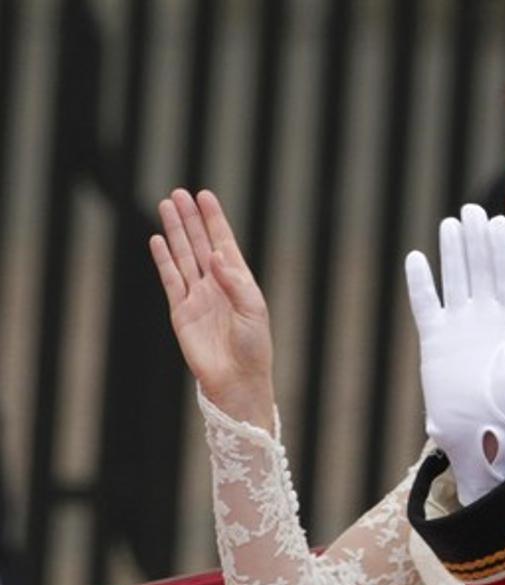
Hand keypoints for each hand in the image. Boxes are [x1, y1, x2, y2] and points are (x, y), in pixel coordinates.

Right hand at [149, 189, 274, 429]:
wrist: (236, 379)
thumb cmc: (254, 347)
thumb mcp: (253, 310)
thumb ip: (234, 281)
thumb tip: (216, 254)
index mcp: (239, 281)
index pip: (224, 242)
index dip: (214, 219)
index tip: (205, 196)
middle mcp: (217, 284)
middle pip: (200, 244)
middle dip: (190, 219)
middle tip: (178, 193)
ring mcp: (197, 296)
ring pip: (183, 256)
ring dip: (175, 232)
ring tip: (166, 206)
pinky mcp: (181, 311)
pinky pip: (170, 279)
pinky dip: (164, 259)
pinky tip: (158, 239)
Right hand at [405, 204, 504, 504]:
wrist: (479, 431)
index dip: (503, 249)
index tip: (500, 221)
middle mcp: (486, 316)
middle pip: (480, 269)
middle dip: (477, 240)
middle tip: (472, 209)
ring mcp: (459, 325)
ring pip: (455, 279)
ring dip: (452, 252)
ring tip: (450, 223)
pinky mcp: (435, 338)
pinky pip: (426, 304)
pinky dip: (421, 283)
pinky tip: (417, 258)